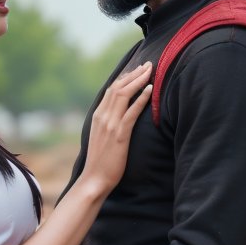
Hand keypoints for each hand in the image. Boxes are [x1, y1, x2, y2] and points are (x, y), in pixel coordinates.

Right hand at [80, 61, 151, 195]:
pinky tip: (150, 89)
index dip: (126, 77)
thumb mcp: (102, 139)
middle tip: (148, 64)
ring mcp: (110, 125)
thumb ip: (108, 125)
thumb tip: (117, 118)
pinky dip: (141, 98)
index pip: (111, 90)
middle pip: (119, 87)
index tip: (138, 69)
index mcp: (98, 116)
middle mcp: (102, 116)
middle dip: (134, 73)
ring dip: (139, 80)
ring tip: (151, 71)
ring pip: (124, 95)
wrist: (94, 179)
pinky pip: (131, 112)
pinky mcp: (119, 135)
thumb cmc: (100, 162)